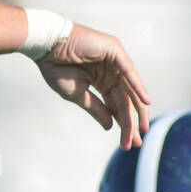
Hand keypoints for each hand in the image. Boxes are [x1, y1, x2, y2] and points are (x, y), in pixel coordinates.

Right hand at [34, 22, 150, 148]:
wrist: (45, 48)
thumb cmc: (55, 68)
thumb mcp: (77, 94)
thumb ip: (96, 108)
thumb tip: (110, 126)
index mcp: (101, 79)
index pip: (116, 104)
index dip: (122, 123)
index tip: (126, 143)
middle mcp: (111, 69)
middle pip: (126, 99)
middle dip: (131, 121)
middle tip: (136, 142)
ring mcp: (114, 59)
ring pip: (129, 88)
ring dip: (137, 109)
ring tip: (141, 128)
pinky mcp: (113, 50)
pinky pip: (128, 71)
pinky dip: (137, 86)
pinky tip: (145, 103)